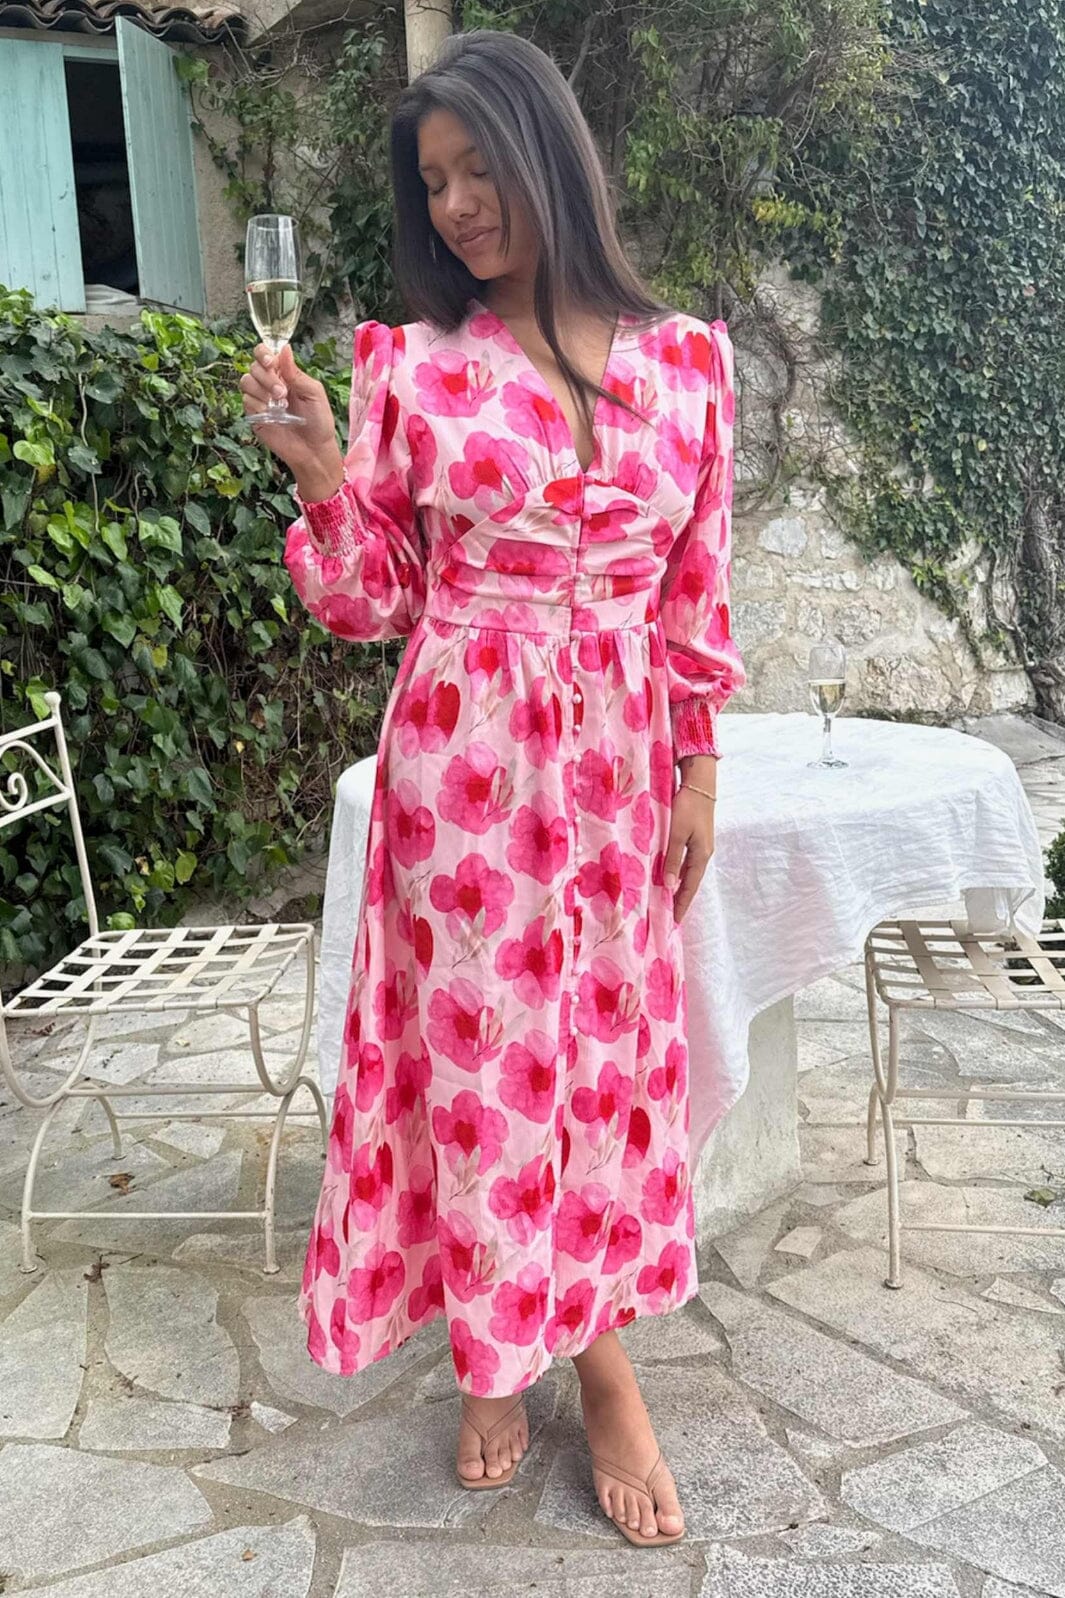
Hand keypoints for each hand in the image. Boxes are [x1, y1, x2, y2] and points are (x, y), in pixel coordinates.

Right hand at [239, 343, 343, 489]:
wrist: (314, 449)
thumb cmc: (318, 420)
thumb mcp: (313, 392)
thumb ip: (296, 372)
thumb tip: (284, 348)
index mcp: (284, 374)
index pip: (264, 354)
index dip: (263, 354)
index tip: (271, 362)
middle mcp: (269, 383)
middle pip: (253, 366)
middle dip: (267, 377)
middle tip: (283, 393)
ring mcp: (260, 399)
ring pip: (246, 381)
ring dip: (261, 390)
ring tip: (280, 404)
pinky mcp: (254, 415)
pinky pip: (246, 401)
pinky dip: (258, 405)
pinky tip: (272, 415)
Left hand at [664, 785, 715, 923]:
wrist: (700, 784)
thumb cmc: (687, 807)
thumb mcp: (677, 833)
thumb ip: (672, 859)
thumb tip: (668, 885)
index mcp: (701, 855)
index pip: (689, 887)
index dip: (681, 904)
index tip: (674, 921)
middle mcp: (703, 854)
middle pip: (690, 882)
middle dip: (680, 899)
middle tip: (669, 915)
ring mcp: (700, 845)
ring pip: (688, 872)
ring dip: (678, 886)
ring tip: (667, 900)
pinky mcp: (695, 837)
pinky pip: (685, 861)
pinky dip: (677, 872)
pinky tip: (668, 875)